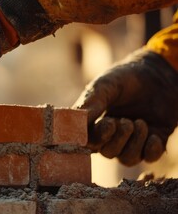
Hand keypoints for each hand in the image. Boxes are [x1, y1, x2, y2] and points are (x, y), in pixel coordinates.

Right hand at [74, 50, 177, 165]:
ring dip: (134, 143)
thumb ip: (90, 104)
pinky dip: (150, 150)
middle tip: (125, 121)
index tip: (107, 124)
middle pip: (107, 153)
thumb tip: (75, 123)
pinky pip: (148, 157)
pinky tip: (154, 135)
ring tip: (140, 122)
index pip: (88, 142)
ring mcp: (132, 140)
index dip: (95, 139)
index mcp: (95, 123)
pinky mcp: (153, 142)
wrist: (158, 72)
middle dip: (117, 139)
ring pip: (127, 159)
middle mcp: (112, 135)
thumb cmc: (126, 77)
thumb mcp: (105, 86)